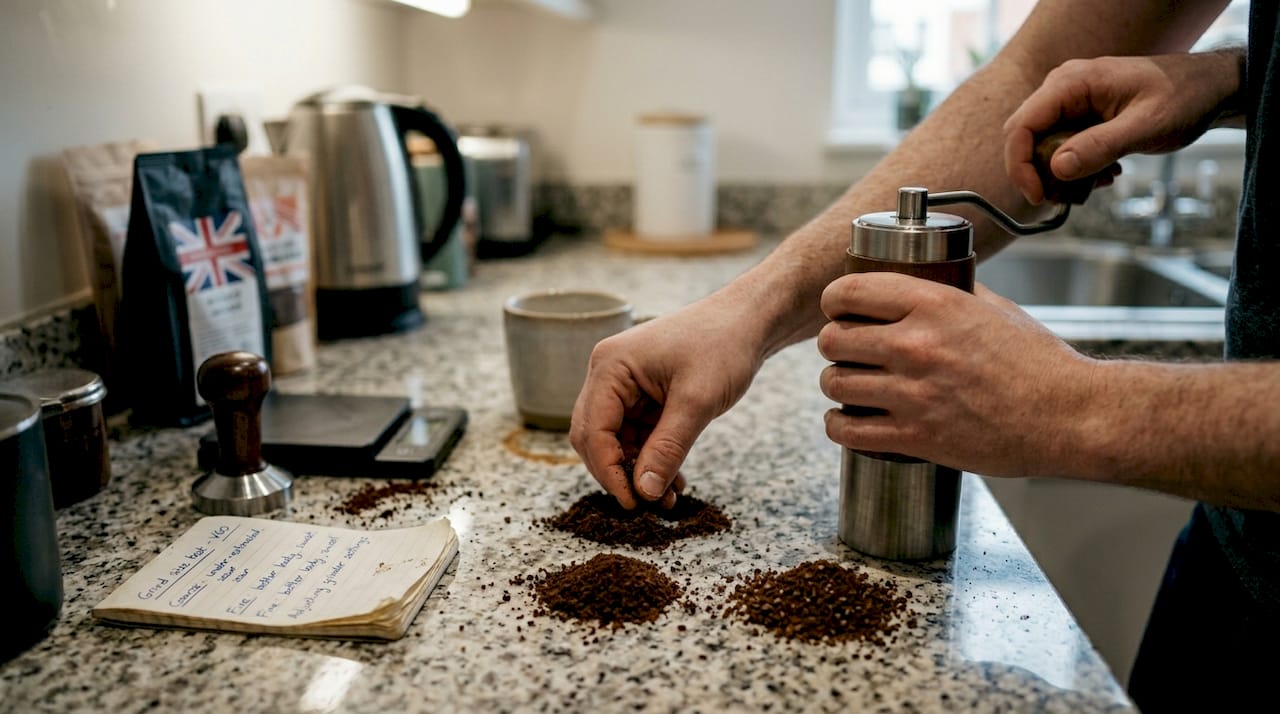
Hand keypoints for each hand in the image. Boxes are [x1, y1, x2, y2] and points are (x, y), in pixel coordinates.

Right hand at [570, 299, 764, 508]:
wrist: (750, 321)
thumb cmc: (723, 346)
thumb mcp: (697, 401)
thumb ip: (668, 448)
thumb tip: (645, 492)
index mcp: (611, 367)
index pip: (593, 430)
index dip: (609, 472)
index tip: (633, 503)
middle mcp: (608, 374)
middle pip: (594, 437)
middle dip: (618, 474)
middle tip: (647, 504)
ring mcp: (624, 384)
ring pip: (616, 441)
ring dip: (637, 471)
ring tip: (668, 498)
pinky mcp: (642, 394)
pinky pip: (637, 434)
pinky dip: (651, 458)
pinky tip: (673, 479)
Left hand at [817, 272, 1097, 477]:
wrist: (1069, 417)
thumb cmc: (1039, 364)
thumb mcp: (996, 309)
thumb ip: (954, 293)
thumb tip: (928, 281)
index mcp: (934, 305)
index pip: (850, 291)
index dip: (835, 300)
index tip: (838, 308)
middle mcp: (916, 345)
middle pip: (833, 339)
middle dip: (836, 344)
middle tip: (848, 351)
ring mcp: (912, 393)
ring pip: (834, 383)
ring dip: (838, 384)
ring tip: (852, 385)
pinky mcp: (915, 437)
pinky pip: (846, 430)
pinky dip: (840, 425)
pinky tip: (849, 420)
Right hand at [1004, 52, 1241, 203]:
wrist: (1209, 89)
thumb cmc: (1185, 97)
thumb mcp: (1145, 126)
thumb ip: (1099, 146)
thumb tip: (1057, 169)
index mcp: (1072, 83)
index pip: (1022, 126)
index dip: (1020, 166)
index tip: (1037, 196)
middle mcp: (1064, 89)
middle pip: (1026, 139)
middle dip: (1040, 174)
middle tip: (1067, 196)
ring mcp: (1072, 102)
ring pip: (1043, 147)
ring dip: (1063, 174)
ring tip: (1099, 183)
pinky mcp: (1081, 116)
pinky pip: (1063, 147)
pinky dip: (1078, 168)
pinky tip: (1106, 173)